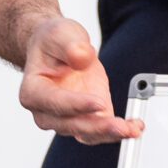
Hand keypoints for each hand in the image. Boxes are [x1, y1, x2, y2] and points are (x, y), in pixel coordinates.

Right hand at [18, 16, 142, 142]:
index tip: (98, 102)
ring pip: (87, 133)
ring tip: (132, 129)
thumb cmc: (53, 43)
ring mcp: (66, 119)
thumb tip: (81, 56)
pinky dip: (117, 131)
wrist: (58, 49)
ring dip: (110, 133)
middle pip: (70, 125)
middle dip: (97, 127)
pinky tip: (134, 126)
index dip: (76, 105)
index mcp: (33, 91)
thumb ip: (70, 45)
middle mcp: (46, 111)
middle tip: (119, 125)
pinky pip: (100, 131)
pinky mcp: (86, 120)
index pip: (53, 102)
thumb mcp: (61, 34)